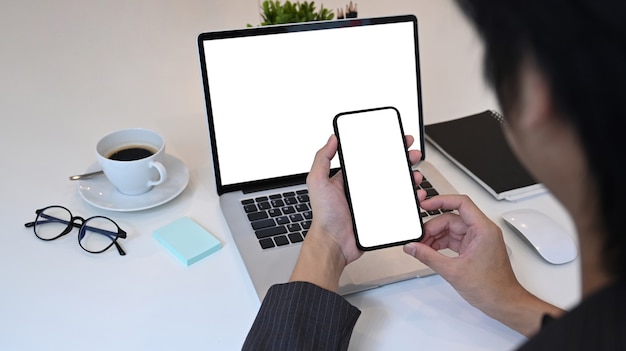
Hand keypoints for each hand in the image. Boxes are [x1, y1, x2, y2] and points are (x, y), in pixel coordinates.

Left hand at [290, 134, 422, 291]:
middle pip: (388, 169)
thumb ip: (322, 158)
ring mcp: (374, 202)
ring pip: (397, 185)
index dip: (383, 147)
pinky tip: (415, 194)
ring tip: (415, 174)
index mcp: (350, 178)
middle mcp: (363, 189)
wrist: (334, 244)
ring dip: (410, 177)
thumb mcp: (317, 182)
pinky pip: (399, 204)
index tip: (395, 139)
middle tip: (412, 154)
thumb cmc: (324, 216)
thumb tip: (331, 139)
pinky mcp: (382, 215)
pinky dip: (410, 198)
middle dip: (403, 159)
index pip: (370, 158)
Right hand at [403, 194, 562, 335]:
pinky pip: (453, 239)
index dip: (441, 201)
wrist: (503, 303)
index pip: (461, 203)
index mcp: (483, 230)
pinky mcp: (473, 247)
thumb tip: (413, 247)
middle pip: (451, 218)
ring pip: (451, 229)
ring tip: (422, 247)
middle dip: (433, 228)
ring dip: (435, 237)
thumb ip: (428, 257)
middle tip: (419, 239)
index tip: (425, 205)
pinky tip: (430, 251)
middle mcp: (482, 231)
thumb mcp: (453, 271)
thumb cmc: (491, 288)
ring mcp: (478, 239)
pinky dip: (441, 244)